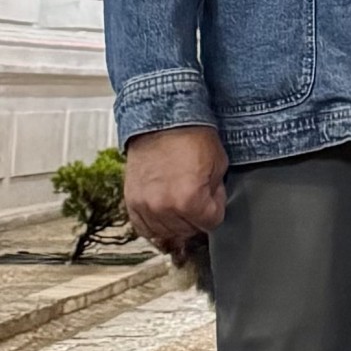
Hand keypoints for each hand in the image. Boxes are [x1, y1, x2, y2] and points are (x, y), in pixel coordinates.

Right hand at [124, 126, 228, 258]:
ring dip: (177, 220)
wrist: (161, 118)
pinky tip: (163, 211)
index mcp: (190, 199)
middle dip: (197, 214)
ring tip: (180, 199)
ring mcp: (145, 205)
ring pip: (167, 232)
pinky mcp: (132, 201)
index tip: (213, 196)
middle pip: (189, 230)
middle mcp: (165, 207)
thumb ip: (217, 192)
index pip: (211, 223)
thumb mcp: (219, 163)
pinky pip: (144, 227)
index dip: (216, 208)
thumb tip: (212, 204)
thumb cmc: (190, 134)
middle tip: (196, 192)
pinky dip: (155, 223)